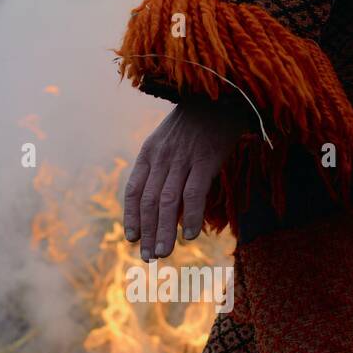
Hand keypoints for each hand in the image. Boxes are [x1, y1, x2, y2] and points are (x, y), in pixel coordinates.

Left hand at [123, 99, 243, 260]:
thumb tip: (164, 205)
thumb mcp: (170, 140)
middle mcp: (162, 156)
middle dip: (147, 232)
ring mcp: (183, 157)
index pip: (133, 190)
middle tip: (148, 257)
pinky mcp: (206, 158)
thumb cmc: (197, 123)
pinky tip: (189, 236)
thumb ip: (163, 168)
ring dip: (164, 231)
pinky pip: (194, 192)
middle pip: (150, 201)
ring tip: (162, 253)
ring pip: (168, 201)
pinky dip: (190, 216)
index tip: (132, 239)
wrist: (221, 95)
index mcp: (149, 152)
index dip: (131, 216)